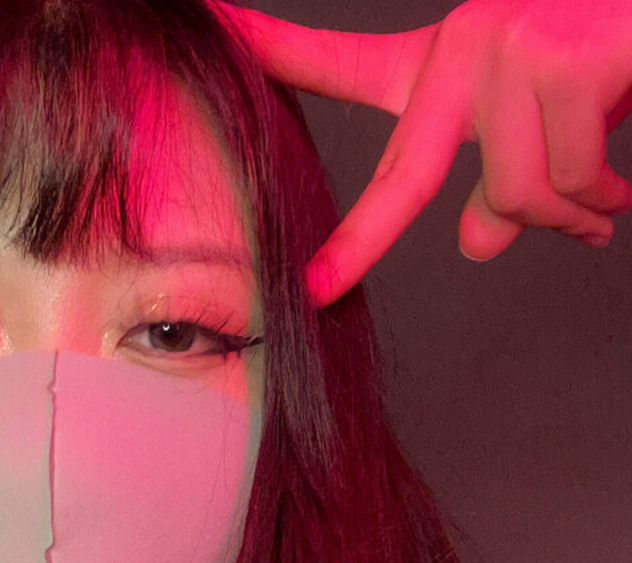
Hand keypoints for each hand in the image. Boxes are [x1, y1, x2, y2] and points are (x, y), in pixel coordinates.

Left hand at [213, 0, 631, 307]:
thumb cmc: (603, 65)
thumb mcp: (536, 130)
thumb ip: (495, 191)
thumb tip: (472, 246)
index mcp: (444, 63)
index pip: (345, 64)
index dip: (277, 51)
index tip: (215, 27)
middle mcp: (467, 45)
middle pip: (402, 177)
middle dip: (355, 243)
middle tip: (318, 291)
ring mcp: (511, 50)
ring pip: (512, 197)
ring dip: (564, 217)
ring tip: (598, 208)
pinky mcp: (566, 60)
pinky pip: (567, 182)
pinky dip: (600, 202)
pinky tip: (616, 195)